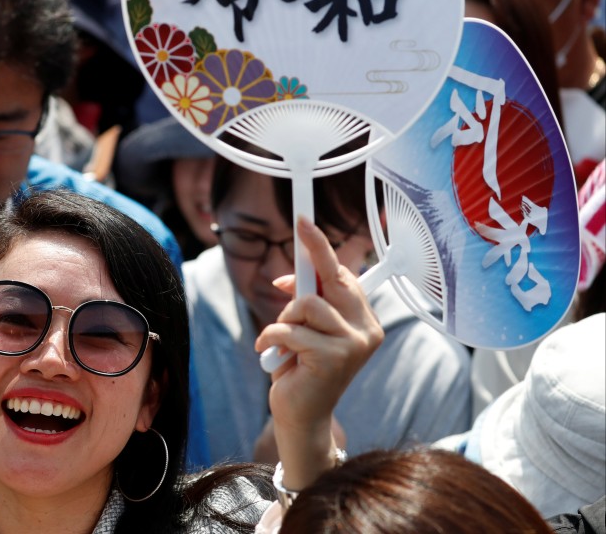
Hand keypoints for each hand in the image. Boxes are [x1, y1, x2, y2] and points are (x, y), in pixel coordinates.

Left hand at [255, 216, 382, 487]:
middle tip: (299, 225)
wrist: (301, 416)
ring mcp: (353, 344)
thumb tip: (289, 277)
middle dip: (312, 252)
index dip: (322, 248)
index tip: (305, 222)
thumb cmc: (301, 370)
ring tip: (282, 342)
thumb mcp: (305, 330)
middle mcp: (366, 330)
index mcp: (364, 321)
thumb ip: (306, 303)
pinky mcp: (334, 358)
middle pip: (333, 278)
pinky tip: (272, 356)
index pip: (345, 276)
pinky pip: (290, 329)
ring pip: (306, 304)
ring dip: (283, 319)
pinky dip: (272, 338)